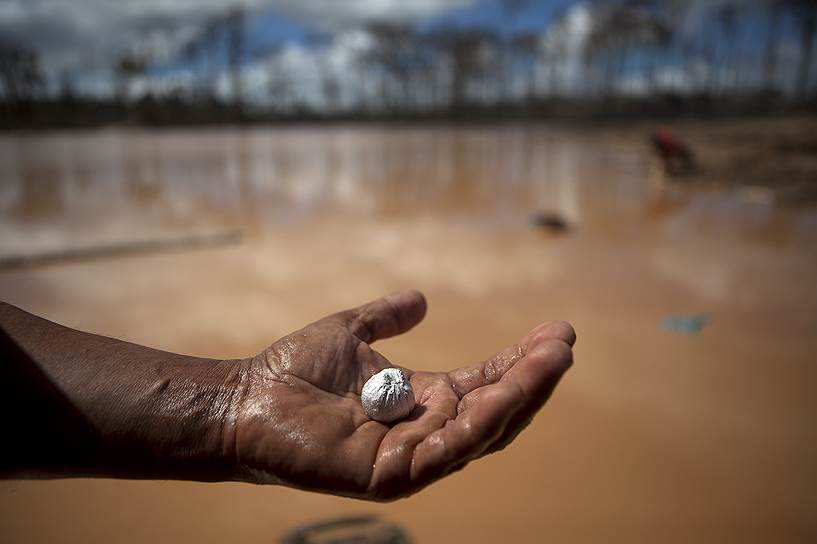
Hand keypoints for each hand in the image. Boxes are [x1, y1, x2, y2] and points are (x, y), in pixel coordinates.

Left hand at [224, 291, 574, 500]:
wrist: (245, 398)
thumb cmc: (292, 371)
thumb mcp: (350, 332)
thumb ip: (384, 316)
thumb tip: (422, 298)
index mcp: (420, 402)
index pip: (483, 383)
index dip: (520, 361)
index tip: (556, 331)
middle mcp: (423, 432)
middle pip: (493, 410)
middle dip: (532, 379)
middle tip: (565, 344)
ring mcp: (410, 458)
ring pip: (481, 432)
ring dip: (520, 397)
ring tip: (553, 361)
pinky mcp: (391, 476)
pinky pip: (446, 452)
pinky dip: (480, 423)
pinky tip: (507, 393)